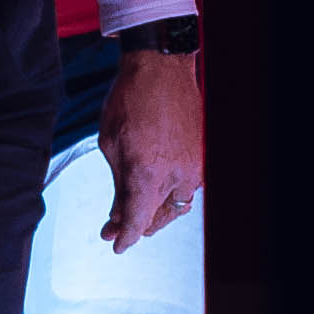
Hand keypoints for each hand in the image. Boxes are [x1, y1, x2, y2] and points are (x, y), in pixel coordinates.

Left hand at [94, 41, 204, 250]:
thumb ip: (118, 185)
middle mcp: (177, 175)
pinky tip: (155, 191)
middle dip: (136, 226)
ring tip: (134, 210)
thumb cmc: (130, 101)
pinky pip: (187, 186)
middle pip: (159, 218)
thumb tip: (117, 215)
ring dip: (156, 212)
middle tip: (114, 227)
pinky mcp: (202, 156)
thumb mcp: (111, 145)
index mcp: (149, 174)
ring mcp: (194, 166)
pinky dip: (170, 193)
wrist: (160, 69)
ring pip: (176, 205)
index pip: (138, 221)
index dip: (125, 238)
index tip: (115, 244)